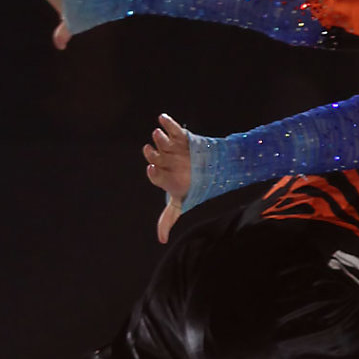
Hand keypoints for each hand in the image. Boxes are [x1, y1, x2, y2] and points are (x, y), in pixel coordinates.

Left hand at [142, 113, 191, 243]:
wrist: (208, 170)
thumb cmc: (190, 188)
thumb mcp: (180, 203)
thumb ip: (168, 218)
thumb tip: (161, 240)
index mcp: (162, 175)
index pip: (155, 174)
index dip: (154, 172)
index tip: (152, 169)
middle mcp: (164, 160)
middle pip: (156, 156)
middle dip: (152, 153)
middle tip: (150, 150)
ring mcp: (171, 148)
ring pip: (162, 142)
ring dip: (159, 138)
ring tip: (157, 134)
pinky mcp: (181, 137)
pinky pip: (172, 128)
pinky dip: (167, 123)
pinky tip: (162, 118)